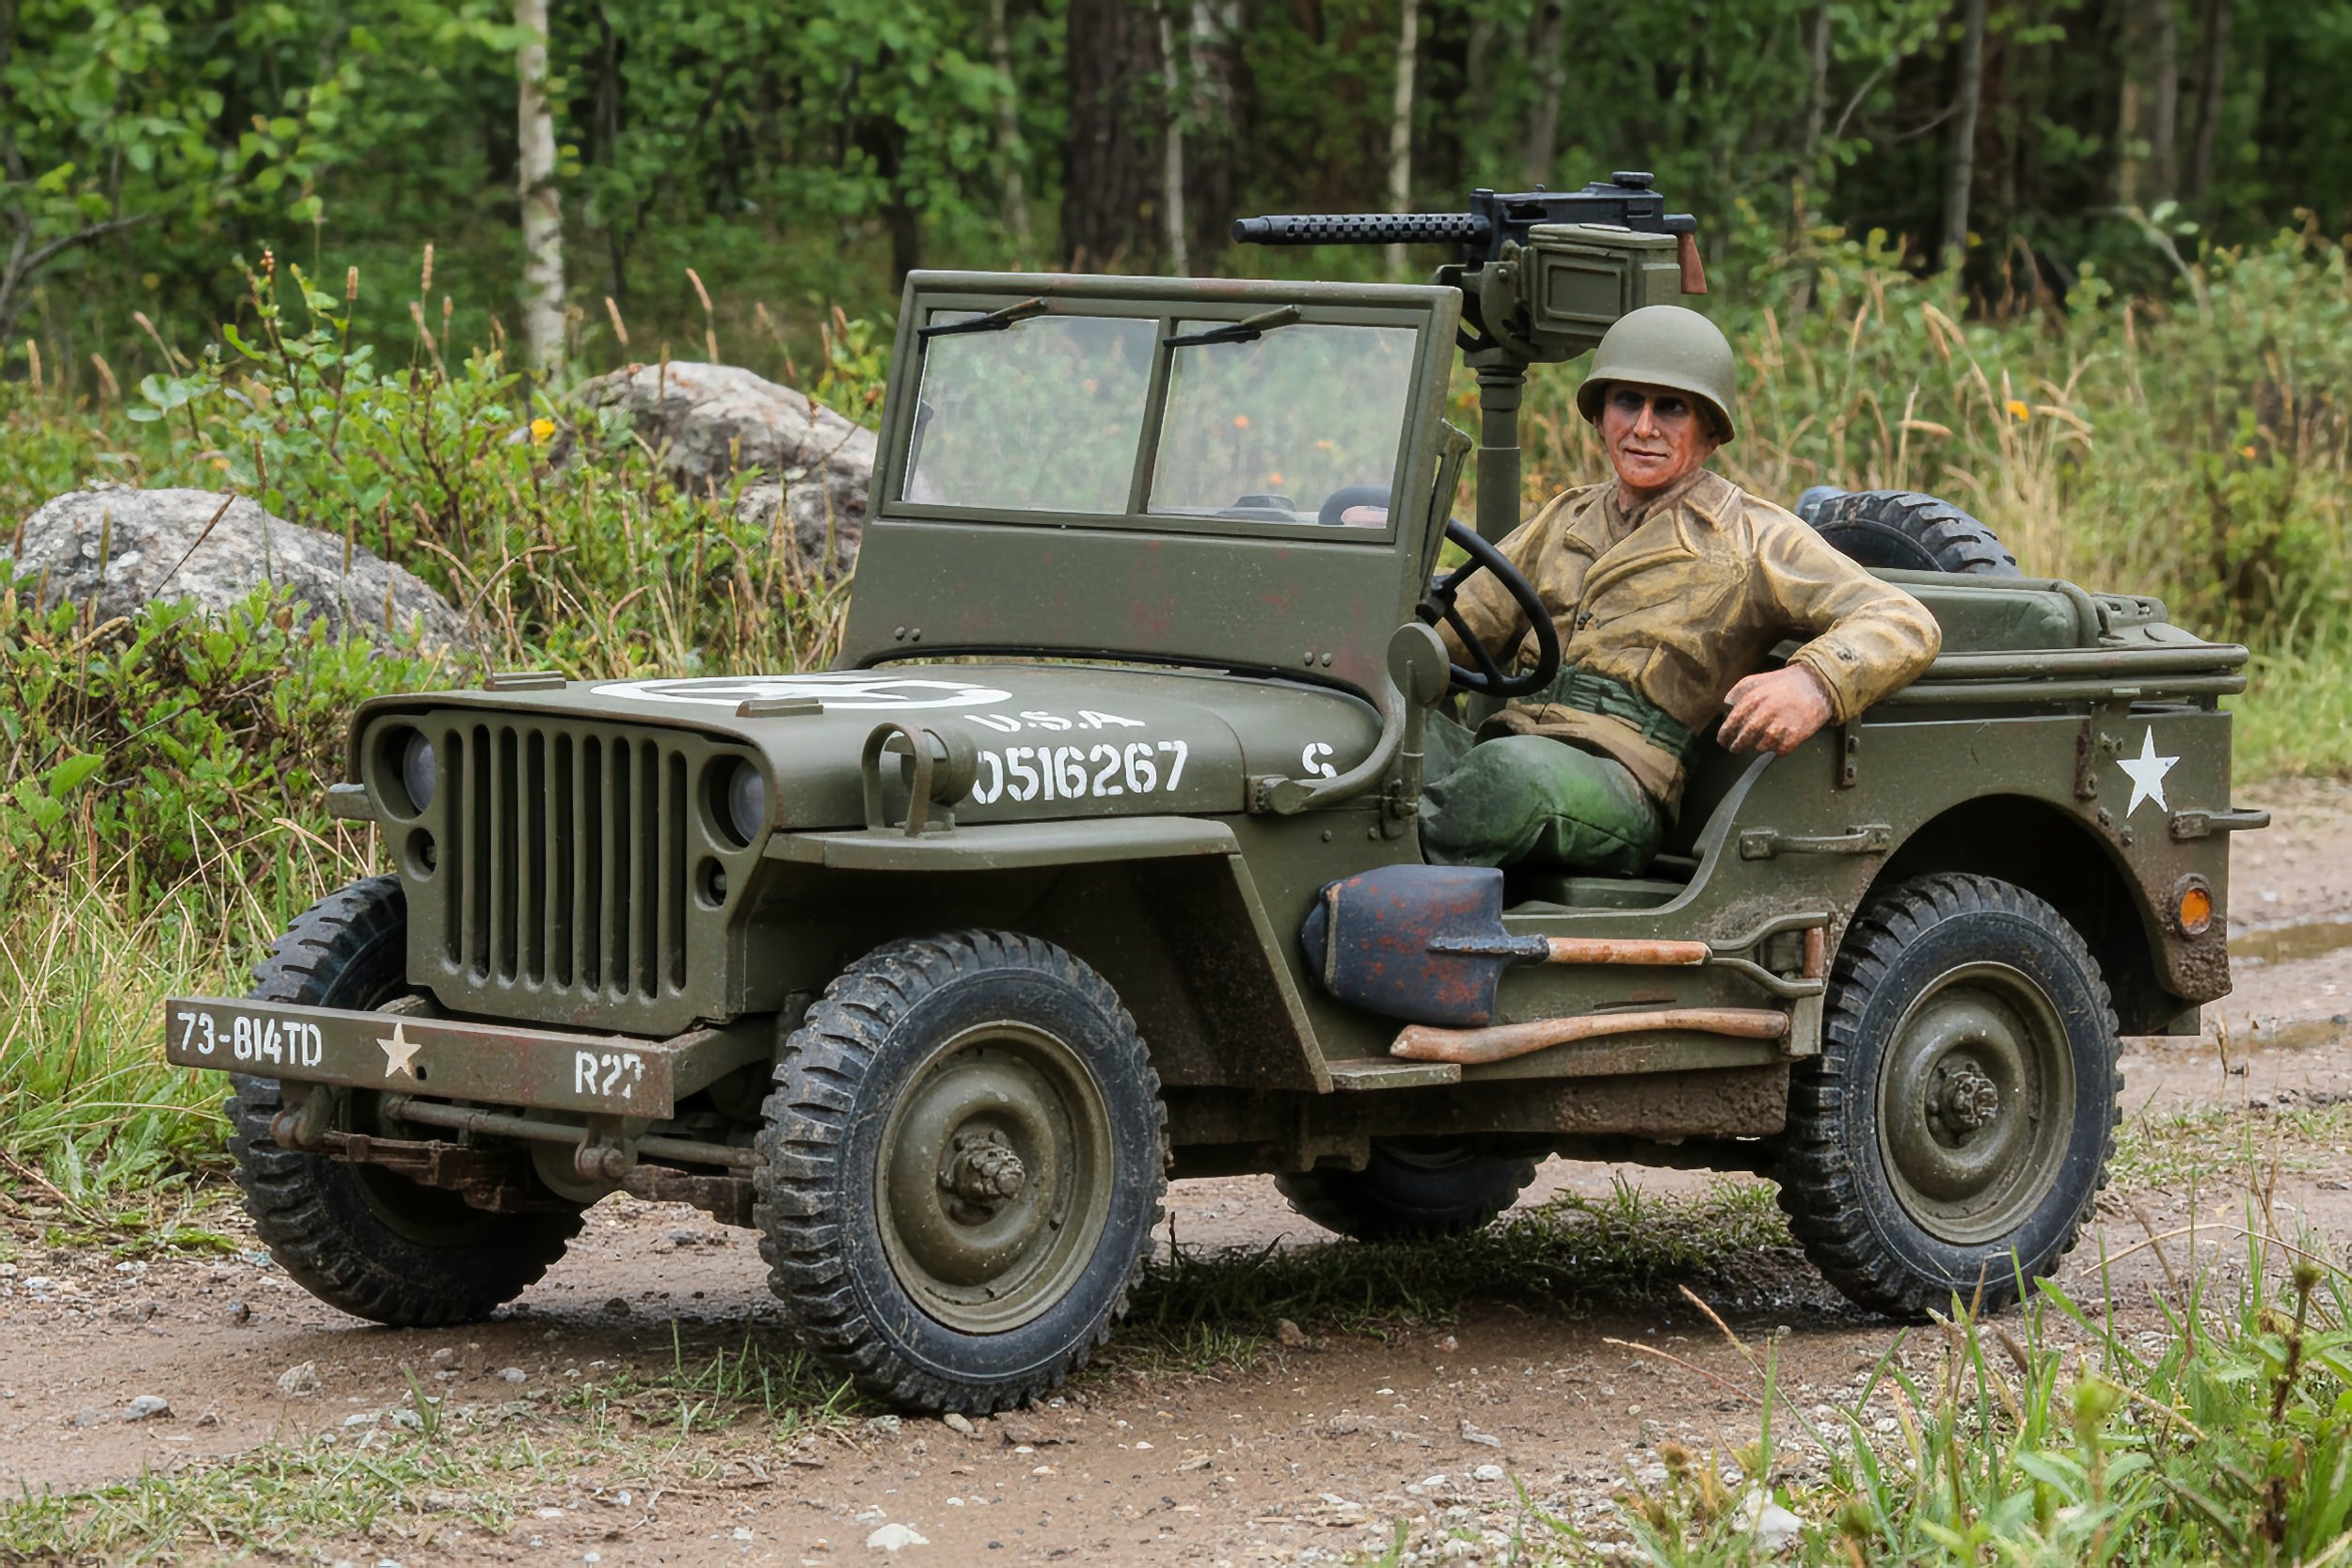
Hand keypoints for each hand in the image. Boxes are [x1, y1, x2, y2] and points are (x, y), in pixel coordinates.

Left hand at [1719, 667, 1833, 755]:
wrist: (1816, 684)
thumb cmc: (1782, 683)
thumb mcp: (1755, 681)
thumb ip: (1737, 693)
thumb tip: (1725, 709)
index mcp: (1752, 700)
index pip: (1731, 725)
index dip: (1724, 736)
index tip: (1722, 741)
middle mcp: (1764, 715)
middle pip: (1743, 740)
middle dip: (1737, 746)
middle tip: (1735, 748)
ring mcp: (1780, 727)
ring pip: (1761, 748)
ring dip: (1758, 746)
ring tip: (1761, 739)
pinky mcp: (1795, 737)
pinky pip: (1779, 752)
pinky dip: (1776, 749)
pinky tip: (1778, 741)